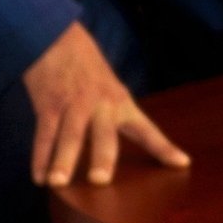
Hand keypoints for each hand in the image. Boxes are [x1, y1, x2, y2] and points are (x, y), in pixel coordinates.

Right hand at [23, 21, 188, 189]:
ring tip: (58, 183)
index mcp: (121, 103)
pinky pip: (44, 134)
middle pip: (103, 134)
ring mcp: (73, 105)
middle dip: (102, 157)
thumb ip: (114, 118)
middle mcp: (101, 105)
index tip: (182, 164)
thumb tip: (115, 154)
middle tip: (100, 180)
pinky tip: (39, 178)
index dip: (163, 147)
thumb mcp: (110, 89)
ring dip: (63, 160)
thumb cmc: (87, 71)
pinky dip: (40, 157)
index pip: (146, 129)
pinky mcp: (48, 104)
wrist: (59, 39)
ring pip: (69, 135)